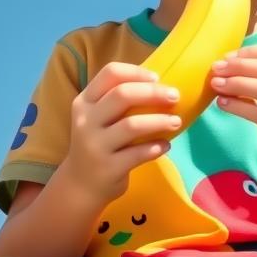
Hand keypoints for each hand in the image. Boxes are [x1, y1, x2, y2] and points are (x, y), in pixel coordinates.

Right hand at [62, 62, 180, 203]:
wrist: (80, 184)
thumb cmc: (97, 143)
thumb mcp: (96, 118)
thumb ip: (116, 101)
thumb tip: (159, 84)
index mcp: (85, 101)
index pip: (110, 73)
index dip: (136, 72)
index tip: (157, 78)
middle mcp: (86, 120)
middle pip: (122, 95)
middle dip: (153, 93)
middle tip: (175, 96)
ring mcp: (95, 145)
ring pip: (132, 125)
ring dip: (160, 121)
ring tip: (177, 122)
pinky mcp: (108, 168)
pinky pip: (138, 154)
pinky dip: (156, 147)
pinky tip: (166, 146)